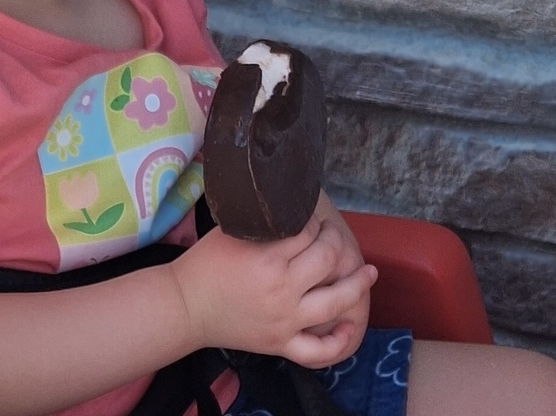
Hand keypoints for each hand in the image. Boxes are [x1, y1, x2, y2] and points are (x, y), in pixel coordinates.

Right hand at [170, 213, 376, 368]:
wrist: (186, 305)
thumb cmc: (206, 262)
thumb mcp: (233, 230)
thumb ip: (263, 222)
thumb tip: (291, 205)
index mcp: (268, 258)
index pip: (308, 231)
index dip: (315, 220)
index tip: (313, 218)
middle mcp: (282, 289)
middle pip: (327, 260)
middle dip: (334, 242)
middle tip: (331, 235)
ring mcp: (285, 320)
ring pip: (336, 302)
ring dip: (357, 284)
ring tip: (369, 272)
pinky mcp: (281, 343)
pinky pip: (318, 350)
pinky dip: (339, 342)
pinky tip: (350, 327)